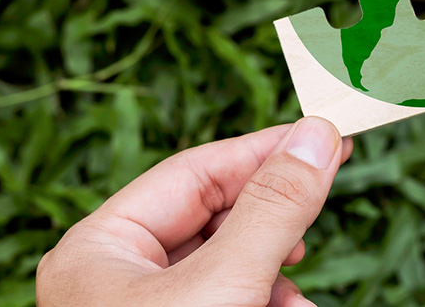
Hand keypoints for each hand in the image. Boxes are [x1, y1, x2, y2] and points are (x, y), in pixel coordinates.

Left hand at [37, 118, 351, 306]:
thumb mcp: (224, 283)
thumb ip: (272, 210)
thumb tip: (318, 136)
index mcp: (98, 249)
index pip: (195, 172)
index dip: (264, 150)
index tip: (326, 134)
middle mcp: (112, 279)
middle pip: (213, 219)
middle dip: (275, 223)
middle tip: (325, 197)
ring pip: (224, 268)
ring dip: (274, 277)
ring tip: (299, 300)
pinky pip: (222, 302)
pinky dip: (262, 303)